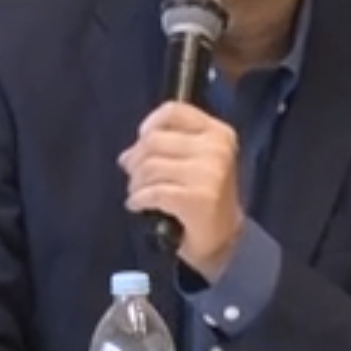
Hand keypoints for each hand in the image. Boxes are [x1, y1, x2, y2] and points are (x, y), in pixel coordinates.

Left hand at [119, 101, 244, 275]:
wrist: (223, 239)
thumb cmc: (205, 196)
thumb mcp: (196, 161)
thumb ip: (167, 146)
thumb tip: (127, 154)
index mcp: (218, 133)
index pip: (173, 111)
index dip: (149, 124)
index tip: (141, 140)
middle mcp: (216, 149)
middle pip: (154, 140)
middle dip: (135, 160)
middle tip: (134, 176)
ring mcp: (208, 174)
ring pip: (149, 167)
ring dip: (135, 183)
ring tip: (138, 193)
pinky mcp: (196, 198)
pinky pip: (152, 192)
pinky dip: (138, 199)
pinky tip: (138, 205)